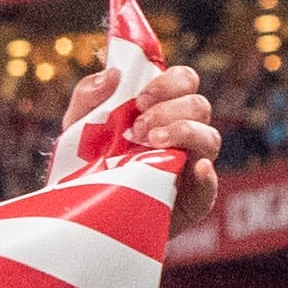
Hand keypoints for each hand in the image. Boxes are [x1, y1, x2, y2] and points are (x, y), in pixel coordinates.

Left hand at [63, 62, 220, 229]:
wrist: (85, 213)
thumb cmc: (86, 164)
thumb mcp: (78, 127)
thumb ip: (88, 97)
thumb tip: (112, 74)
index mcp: (163, 110)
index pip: (185, 82)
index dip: (169, 83)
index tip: (140, 99)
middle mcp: (183, 133)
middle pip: (199, 105)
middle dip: (170, 110)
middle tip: (137, 129)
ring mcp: (191, 165)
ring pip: (210, 138)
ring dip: (185, 133)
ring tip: (151, 144)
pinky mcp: (192, 200)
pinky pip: (210, 186)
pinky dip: (207, 176)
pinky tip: (196, 169)